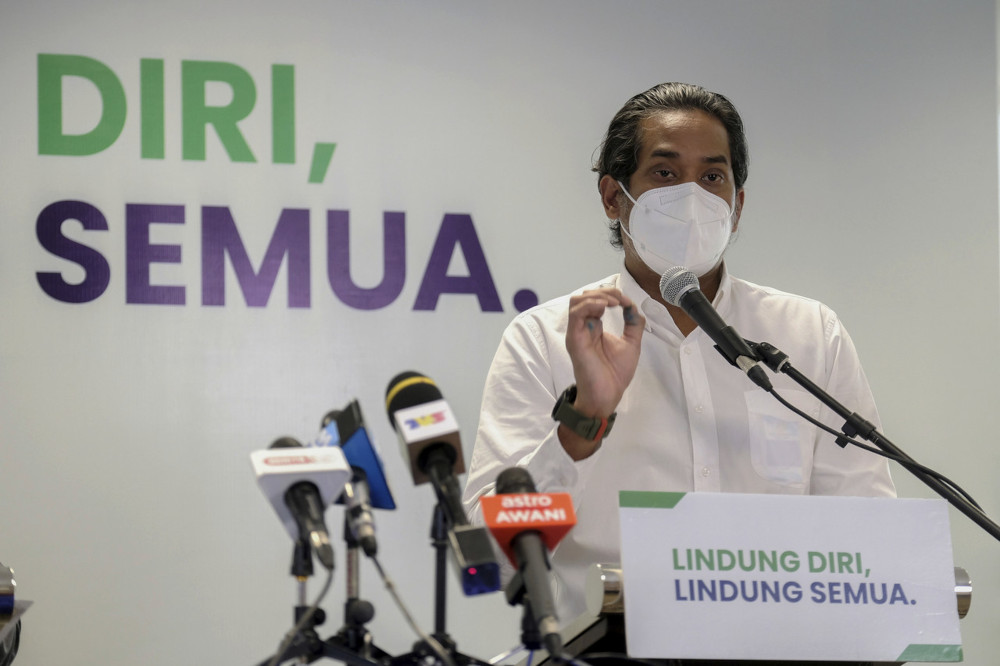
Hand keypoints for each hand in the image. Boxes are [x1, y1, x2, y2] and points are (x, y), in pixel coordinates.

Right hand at [561, 288, 644, 458]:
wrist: (607, 395)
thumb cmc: (615, 374)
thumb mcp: (631, 343)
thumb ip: (633, 323)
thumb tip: (632, 305)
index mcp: (594, 327)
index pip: (596, 300)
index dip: (612, 295)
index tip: (627, 303)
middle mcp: (583, 327)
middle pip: (584, 296)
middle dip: (604, 291)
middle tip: (621, 299)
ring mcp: (577, 332)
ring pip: (576, 300)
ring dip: (597, 296)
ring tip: (614, 302)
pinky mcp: (574, 339)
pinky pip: (576, 314)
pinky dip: (591, 305)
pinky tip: (606, 308)